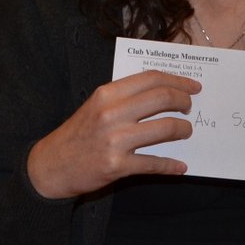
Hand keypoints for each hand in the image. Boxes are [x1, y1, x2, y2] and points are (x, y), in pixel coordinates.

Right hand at [26, 70, 199, 198]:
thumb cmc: (78, 134)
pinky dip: (171, 165)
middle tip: (189, 108)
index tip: (193, 86)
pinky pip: (154, 163)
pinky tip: (179, 165)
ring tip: (185, 132)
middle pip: (162, 98)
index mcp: (106, 94)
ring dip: (183, 130)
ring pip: (165, 128)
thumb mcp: (96, 106)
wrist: (51, 166)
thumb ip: (124, 98)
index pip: (150, 78)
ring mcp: (115, 140)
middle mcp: (111, 113)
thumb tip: (162, 94)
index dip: (177, 80)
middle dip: (183, 102)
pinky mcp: (117, 165)